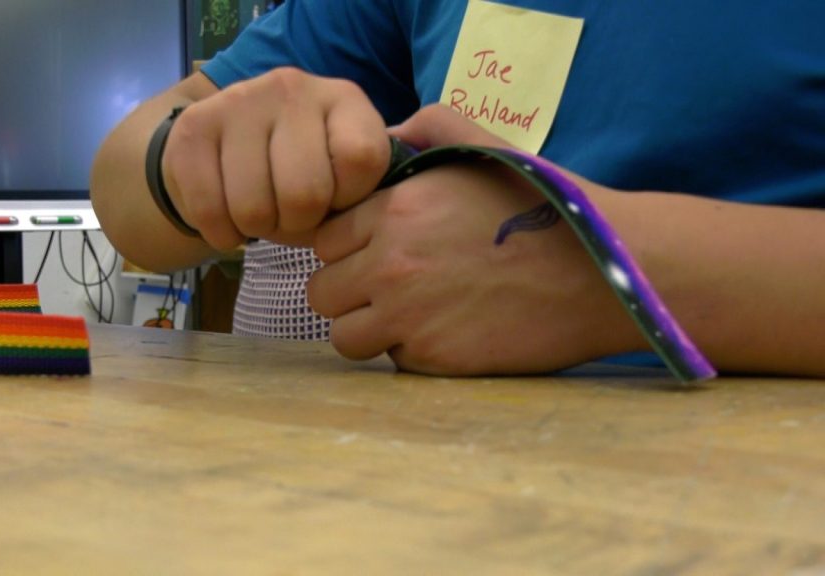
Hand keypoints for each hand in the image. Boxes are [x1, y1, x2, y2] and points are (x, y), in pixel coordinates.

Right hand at [160, 68, 391, 250]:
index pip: (362, 158)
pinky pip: (209, 210)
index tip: (336, 199)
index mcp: (343, 99)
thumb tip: (350, 228)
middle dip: (298, 224)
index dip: (349, 198)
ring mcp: (239, 101)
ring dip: (257, 230)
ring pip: (254, 208)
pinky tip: (228, 221)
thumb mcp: (343, 180)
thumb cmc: (300, 175)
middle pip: (306, 192)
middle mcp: (292, 88)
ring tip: (260, 214)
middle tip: (290, 216)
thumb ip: (358, 198)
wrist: (225, 152)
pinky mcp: (194, 127)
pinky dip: (221, 234)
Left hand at [307, 105, 643, 374]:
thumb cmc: (545, 208)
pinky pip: (390, 360)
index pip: (325, 238)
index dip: (348, 246)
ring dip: (368, 327)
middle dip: (350, 289)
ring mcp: (409, 316)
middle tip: (390, 286)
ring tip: (408, 315)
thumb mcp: (487, 147)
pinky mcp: (433, 360)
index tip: (376, 250)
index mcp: (397, 208)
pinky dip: (408, 352)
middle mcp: (391, 263)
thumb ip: (430, 128)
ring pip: (343, 335)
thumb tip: (387, 133)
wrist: (604, 274)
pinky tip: (445, 333)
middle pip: (322, 290)